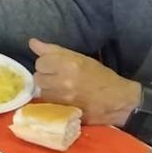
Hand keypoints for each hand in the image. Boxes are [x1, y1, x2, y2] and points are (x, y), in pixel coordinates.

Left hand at [28, 39, 142, 126]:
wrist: (119, 101)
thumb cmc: (101, 77)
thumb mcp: (80, 58)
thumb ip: (54, 50)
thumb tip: (32, 42)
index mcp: (69, 64)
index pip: (40, 62)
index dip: (47, 63)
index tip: (55, 66)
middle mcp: (63, 81)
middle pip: (37, 76)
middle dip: (45, 76)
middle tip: (58, 77)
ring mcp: (63, 98)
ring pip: (41, 91)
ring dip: (47, 89)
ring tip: (60, 88)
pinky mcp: (64, 110)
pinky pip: (47, 103)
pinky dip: (52, 100)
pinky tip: (62, 98)